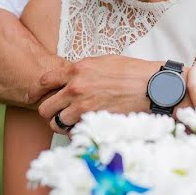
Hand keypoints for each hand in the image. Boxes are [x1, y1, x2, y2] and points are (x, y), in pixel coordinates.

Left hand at [33, 55, 158, 134]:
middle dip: (51, 111)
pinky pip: (74, 132)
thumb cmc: (133, 72)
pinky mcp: (94, 121)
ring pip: (56, 124)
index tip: (47, 94)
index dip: (43, 90)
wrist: (152, 86)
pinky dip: (77, 132)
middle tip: (61, 112)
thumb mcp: (103, 62)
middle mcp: (75, 88)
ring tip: (74, 121)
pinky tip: (86, 127)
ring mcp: (83, 107)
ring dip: (63, 124)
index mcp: (77, 69)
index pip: (44, 81)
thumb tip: (72, 78)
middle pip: (45, 108)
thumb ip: (83, 70)